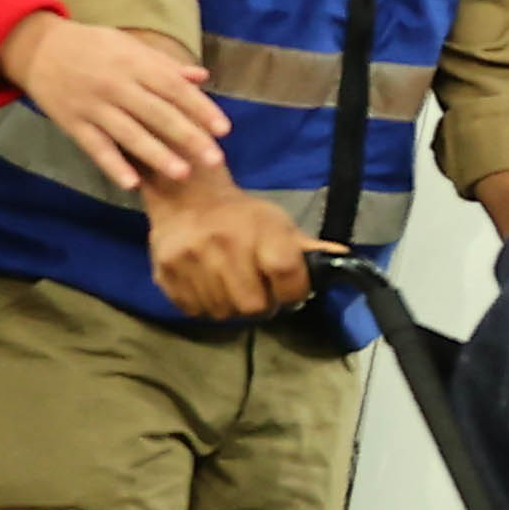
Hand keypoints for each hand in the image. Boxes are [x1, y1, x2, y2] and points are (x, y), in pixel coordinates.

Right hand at [0, 11, 228, 190]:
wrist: (36, 47)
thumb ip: (165, 65)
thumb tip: (203, 77)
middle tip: (215, 160)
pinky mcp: (72, 123)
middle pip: (157, 113)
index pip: (174, 88)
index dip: (200, 108)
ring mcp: (93, 105)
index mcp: (134, 63)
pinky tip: (131, 184)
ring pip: (129, 133)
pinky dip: (112, 165)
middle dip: (188, 136)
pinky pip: (95, 147)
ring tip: (183, 173)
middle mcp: (116, 85)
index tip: (224, 129)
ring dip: (157, 154)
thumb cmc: (91, 45)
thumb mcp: (128, 44)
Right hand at [144, 177, 314, 318]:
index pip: (287, 275)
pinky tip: (209, 285)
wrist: (185, 197)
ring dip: (232, 306)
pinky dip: (205, 305)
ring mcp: (190, 260)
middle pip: (253, 305)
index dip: (293, 291)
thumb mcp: (277, 222)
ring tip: (232, 285)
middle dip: (261, 304)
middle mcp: (223, 244)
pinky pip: (194, 310)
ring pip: (223, 312)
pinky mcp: (165, 273)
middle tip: (258, 291)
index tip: (289, 291)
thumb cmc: (240, 215)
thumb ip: (307, 248)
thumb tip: (344, 261)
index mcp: (260, 229)